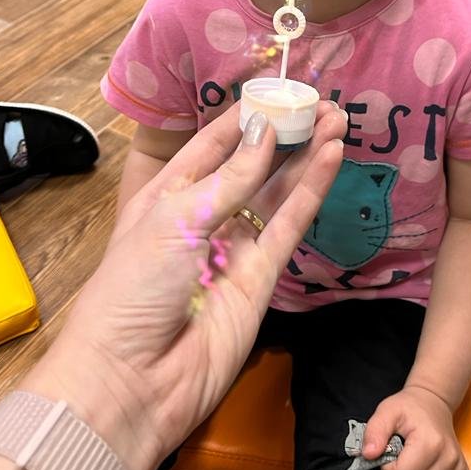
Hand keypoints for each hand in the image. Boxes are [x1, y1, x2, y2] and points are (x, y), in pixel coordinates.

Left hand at [19, 100, 345, 469]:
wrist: (134, 379)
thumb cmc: (134, 288)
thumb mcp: (177, 218)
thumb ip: (229, 177)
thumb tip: (265, 129)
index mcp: (169, 193)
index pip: (212, 143)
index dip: (246, 117)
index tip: (280, 89)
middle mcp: (205, 214)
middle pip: (253, 164)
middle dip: (286, 133)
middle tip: (322, 103)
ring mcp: (235, 245)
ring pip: (278, 191)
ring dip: (307, 156)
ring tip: (337, 121)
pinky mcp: (262, 276)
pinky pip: (290, 225)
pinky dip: (312, 191)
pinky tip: (331, 158)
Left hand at [362, 386, 468, 469]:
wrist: (433, 402)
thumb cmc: (410, 407)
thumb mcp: (387, 410)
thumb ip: (375, 431)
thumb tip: (368, 454)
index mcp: (430, 442)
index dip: (389, 467)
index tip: (391, 452)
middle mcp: (448, 458)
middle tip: (401, 455)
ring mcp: (457, 467)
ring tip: (413, 457)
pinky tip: (425, 464)